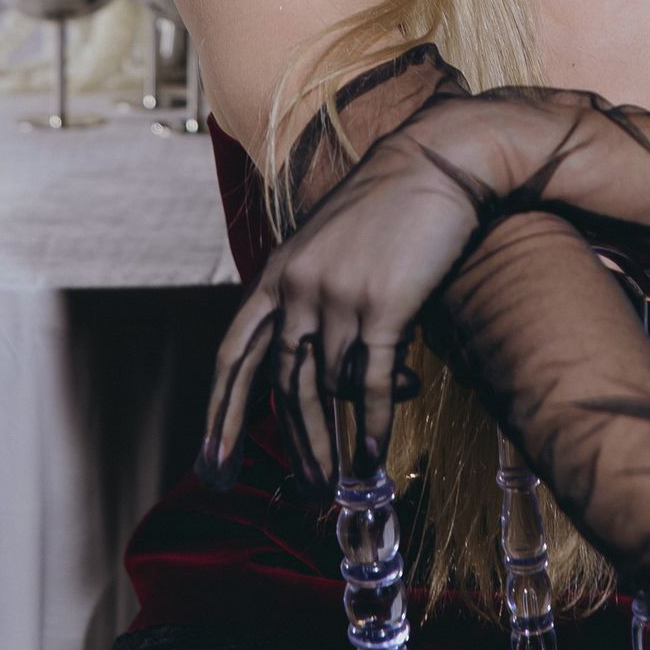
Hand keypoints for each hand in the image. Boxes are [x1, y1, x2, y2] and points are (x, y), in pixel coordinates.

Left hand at [199, 75, 499, 497]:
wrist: (437, 162)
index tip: (213, 462)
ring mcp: (338, 296)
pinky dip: (374, 423)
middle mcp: (298, 286)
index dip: (221, 413)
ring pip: (329, 387)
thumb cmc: (391, 206)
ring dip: (336, 439)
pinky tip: (377, 453)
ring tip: (343, 478)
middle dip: (294, 442)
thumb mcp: (333, 247)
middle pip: (283, 384)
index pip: (234, 355)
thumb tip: (331, 376)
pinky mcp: (383, 305)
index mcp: (278, 272)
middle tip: (304, 487)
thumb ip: (318, 300)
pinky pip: (372, 381)